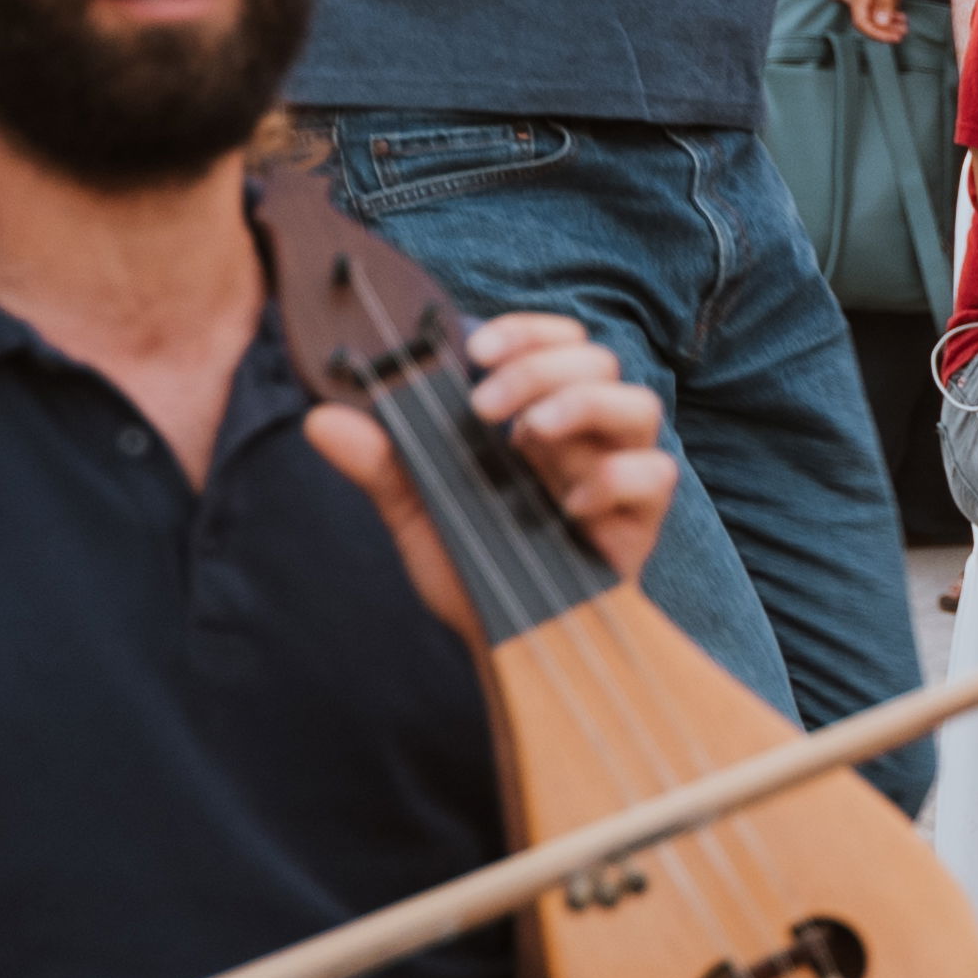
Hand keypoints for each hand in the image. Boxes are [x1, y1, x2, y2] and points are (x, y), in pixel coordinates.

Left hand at [309, 310, 685, 620]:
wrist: (505, 645)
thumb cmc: (474, 569)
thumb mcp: (418, 513)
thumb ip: (382, 464)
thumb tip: (320, 419)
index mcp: (541, 416)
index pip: (558, 340)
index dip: (527, 332)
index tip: (475, 352)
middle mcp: (587, 436)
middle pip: (599, 360)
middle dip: (540, 368)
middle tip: (485, 407)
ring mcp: (618, 474)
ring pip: (641, 403)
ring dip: (582, 405)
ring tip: (527, 439)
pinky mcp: (641, 520)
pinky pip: (657, 474)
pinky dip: (615, 479)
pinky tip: (568, 507)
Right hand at [837, 0, 908, 41]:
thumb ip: (884, 2)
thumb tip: (882, 24)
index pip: (862, 22)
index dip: (878, 33)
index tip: (894, 37)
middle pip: (867, 21)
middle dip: (885, 29)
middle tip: (903, 32)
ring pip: (873, 14)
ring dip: (888, 21)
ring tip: (904, 24)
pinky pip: (876, 5)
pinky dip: (888, 11)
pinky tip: (901, 15)